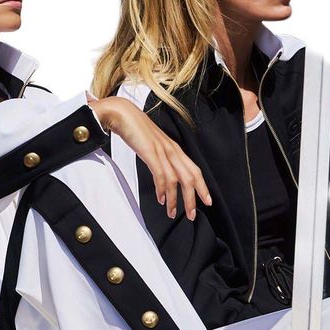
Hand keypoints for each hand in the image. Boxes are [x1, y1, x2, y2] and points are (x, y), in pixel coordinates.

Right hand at [87, 95, 211, 219]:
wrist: (122, 114)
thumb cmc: (136, 130)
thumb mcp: (153, 145)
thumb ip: (160, 158)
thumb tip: (162, 174)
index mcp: (175, 148)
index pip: (194, 170)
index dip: (202, 186)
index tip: (207, 201)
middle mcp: (172, 150)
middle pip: (190, 177)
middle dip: (192, 198)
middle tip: (192, 215)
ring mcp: (162, 151)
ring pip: (176, 180)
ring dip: (175, 199)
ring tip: (172, 213)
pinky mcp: (151, 152)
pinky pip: (161, 174)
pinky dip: (162, 189)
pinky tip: (160, 199)